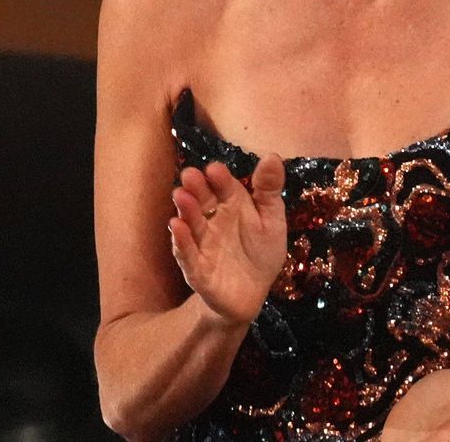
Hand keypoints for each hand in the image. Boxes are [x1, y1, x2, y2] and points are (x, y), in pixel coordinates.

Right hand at [168, 157, 287, 325]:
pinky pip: (187, 254)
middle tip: (190, 174)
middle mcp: (213, 221)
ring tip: (180, 195)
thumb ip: (269, 190)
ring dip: (186, 210)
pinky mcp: (197, 269)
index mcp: (233, 206)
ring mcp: (203, 244)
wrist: (253, 293)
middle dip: (196, 188)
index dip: (220, 178)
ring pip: (191, 224)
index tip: (215, 169)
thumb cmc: (261, 251)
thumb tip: (272, 156)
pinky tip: (176, 227)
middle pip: (203, 202)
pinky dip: (181, 242)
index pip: (225, 188)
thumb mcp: (271, 219)